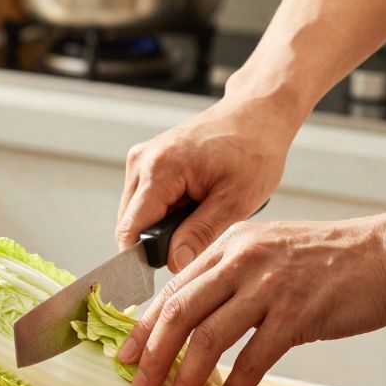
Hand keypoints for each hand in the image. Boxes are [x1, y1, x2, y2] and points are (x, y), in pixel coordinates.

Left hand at [117, 214, 385, 385]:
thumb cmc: (336, 257)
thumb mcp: (271, 249)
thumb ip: (234, 274)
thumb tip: (196, 315)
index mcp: (231, 244)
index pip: (174, 289)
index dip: (146, 327)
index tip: (127, 355)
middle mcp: (243, 260)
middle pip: (180, 313)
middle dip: (153, 355)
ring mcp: (270, 286)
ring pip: (209, 339)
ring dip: (188, 379)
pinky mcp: (298, 313)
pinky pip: (254, 359)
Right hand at [118, 97, 300, 271]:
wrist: (256, 114)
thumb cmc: (253, 149)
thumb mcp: (236, 200)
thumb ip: (201, 234)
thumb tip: (173, 264)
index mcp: (160, 169)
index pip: (130, 229)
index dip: (142, 258)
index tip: (163, 271)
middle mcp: (142, 161)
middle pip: (129, 223)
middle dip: (156, 242)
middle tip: (194, 242)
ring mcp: (141, 158)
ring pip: (135, 213)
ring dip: (160, 225)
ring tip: (197, 216)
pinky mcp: (146, 159)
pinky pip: (143, 198)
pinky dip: (163, 210)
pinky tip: (191, 202)